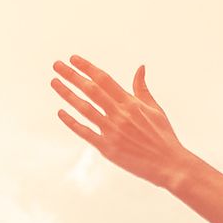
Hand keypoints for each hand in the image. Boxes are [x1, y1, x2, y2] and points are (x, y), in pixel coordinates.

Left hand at [53, 55, 195, 189]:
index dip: (87, 67)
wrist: (169, 164)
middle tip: (57, 65)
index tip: (73, 58)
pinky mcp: (107, 148)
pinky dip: (71, 122)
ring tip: (54, 82)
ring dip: (67, 94)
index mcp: (131, 103)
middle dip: (72, 75)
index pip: (104, 79)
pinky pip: (85, 132)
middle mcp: (119, 114)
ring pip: (84, 108)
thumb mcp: (155, 109)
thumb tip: (140, 67)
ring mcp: (112, 131)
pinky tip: (60, 112)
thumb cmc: (163, 136)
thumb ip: (142, 88)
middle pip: (91, 90)